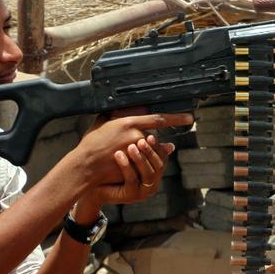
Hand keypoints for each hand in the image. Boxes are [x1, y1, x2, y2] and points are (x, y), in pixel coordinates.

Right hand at [70, 112, 191, 184]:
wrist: (85, 165)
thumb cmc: (91, 144)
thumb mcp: (102, 124)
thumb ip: (114, 115)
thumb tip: (117, 108)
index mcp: (129, 122)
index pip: (159, 119)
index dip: (176, 118)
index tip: (189, 118)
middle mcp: (135, 135)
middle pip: (153, 137)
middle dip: (148, 142)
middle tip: (136, 146)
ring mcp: (137, 151)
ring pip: (150, 150)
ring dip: (146, 153)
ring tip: (131, 155)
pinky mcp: (135, 165)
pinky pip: (146, 163)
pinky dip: (143, 162)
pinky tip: (132, 164)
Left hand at [95, 135, 175, 204]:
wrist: (93, 183)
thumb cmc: (110, 165)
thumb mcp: (127, 151)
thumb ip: (138, 141)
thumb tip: (150, 127)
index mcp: (154, 173)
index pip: (162, 158)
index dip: (157, 147)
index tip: (150, 135)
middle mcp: (152, 184)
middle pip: (159, 166)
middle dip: (150, 152)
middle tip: (140, 140)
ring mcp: (143, 192)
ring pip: (148, 174)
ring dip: (140, 159)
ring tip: (130, 147)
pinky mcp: (131, 196)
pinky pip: (132, 180)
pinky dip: (126, 166)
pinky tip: (118, 154)